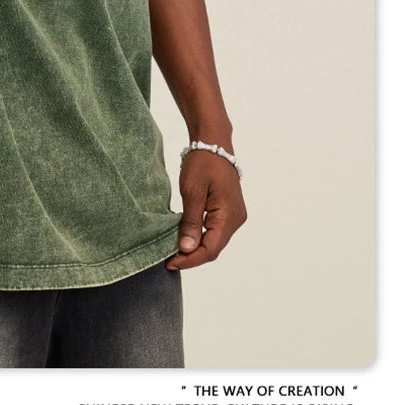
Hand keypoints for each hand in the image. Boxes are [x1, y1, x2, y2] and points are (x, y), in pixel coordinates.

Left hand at [165, 150, 246, 270]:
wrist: (213, 142)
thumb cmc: (202, 162)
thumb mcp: (192, 191)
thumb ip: (190, 222)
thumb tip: (187, 249)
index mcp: (229, 216)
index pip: (210, 249)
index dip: (190, 260)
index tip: (170, 262)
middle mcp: (236, 219)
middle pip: (214, 248)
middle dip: (192, 256)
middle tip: (168, 259)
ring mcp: (234, 216)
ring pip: (214, 241)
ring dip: (196, 248)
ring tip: (174, 251)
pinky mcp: (229, 211)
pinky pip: (215, 231)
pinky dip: (200, 237)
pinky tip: (185, 237)